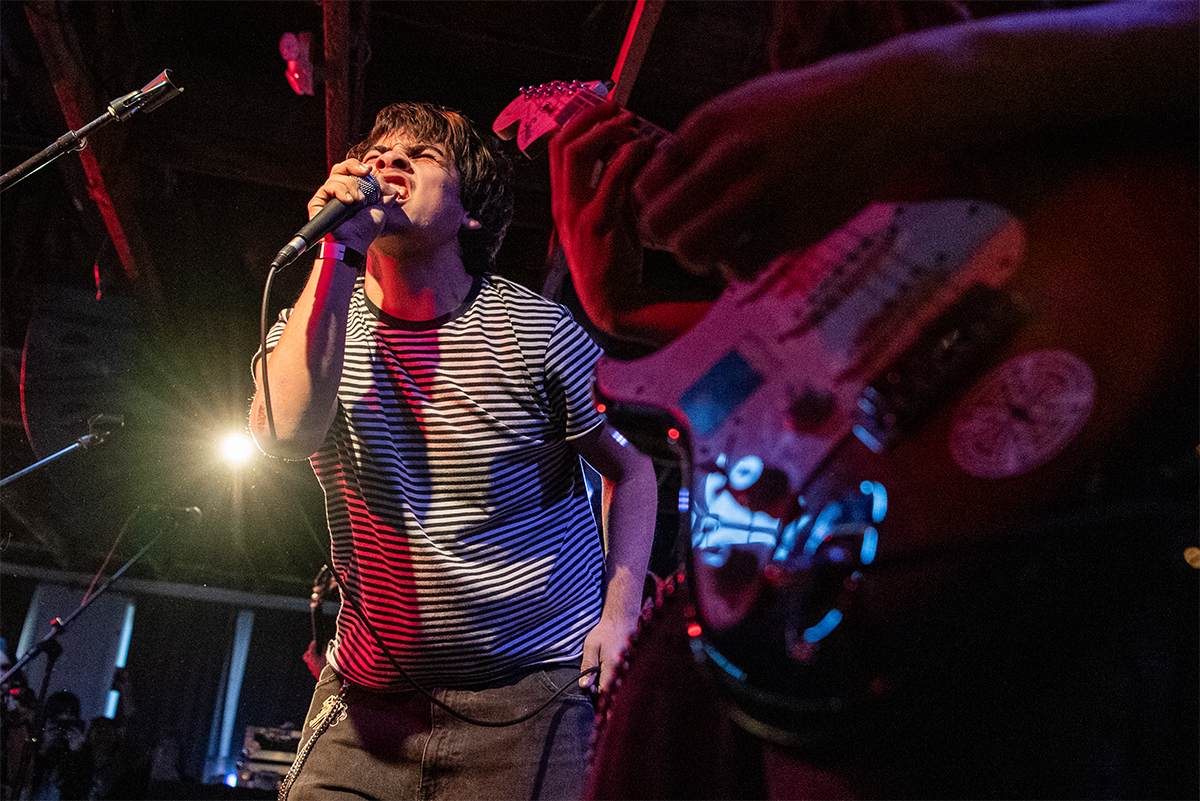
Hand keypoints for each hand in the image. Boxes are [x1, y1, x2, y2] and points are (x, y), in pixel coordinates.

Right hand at [306, 158, 402, 253]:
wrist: (354, 242)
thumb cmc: (365, 230)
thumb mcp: (382, 208)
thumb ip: (385, 192)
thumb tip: (382, 178)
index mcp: (351, 192)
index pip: (350, 171)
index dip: (358, 166)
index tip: (369, 170)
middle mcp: (337, 193)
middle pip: (340, 168)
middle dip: (353, 166)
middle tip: (365, 172)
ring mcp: (327, 197)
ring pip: (336, 177)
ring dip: (351, 185)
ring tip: (358, 200)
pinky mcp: (317, 203)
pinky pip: (327, 187)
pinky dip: (340, 191)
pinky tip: (348, 201)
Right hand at [549, 102, 656, 332]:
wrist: (613, 303)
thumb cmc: (615, 260)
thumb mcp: (612, 215)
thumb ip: (615, 185)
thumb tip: (632, 150)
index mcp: (562, 201)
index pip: (557, 146)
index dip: (580, 119)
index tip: (607, 106)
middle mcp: (563, 204)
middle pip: (562, 142)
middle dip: (590, 116)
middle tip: (620, 108)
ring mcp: (577, 213)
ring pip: (576, 153)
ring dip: (605, 131)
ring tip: (632, 124)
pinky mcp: (598, 224)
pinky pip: (609, 178)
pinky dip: (628, 156)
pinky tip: (646, 149)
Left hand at [579, 612, 638, 696]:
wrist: (622, 619)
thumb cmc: (605, 632)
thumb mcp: (591, 647)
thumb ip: (587, 667)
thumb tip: (584, 685)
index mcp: (612, 668)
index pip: (604, 691)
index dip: (594, 691)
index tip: (588, 684)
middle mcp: (623, 670)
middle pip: (612, 689)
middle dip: (601, 688)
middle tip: (594, 678)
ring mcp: (629, 668)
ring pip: (618, 684)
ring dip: (608, 682)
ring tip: (602, 671)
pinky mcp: (631, 665)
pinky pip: (622, 677)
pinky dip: (615, 676)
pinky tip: (610, 667)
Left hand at [633, 61, 905, 281]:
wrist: (881, 106)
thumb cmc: (808, 109)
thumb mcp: (744, 106)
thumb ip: (701, 144)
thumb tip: (661, 190)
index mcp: (709, 124)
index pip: (647, 186)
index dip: (655, 207)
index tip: (679, 209)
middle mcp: (730, 157)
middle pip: (658, 224)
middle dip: (667, 239)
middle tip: (691, 235)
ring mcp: (762, 191)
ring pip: (692, 250)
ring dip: (699, 258)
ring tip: (721, 247)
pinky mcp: (794, 223)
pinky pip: (740, 265)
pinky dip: (738, 267)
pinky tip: (753, 253)